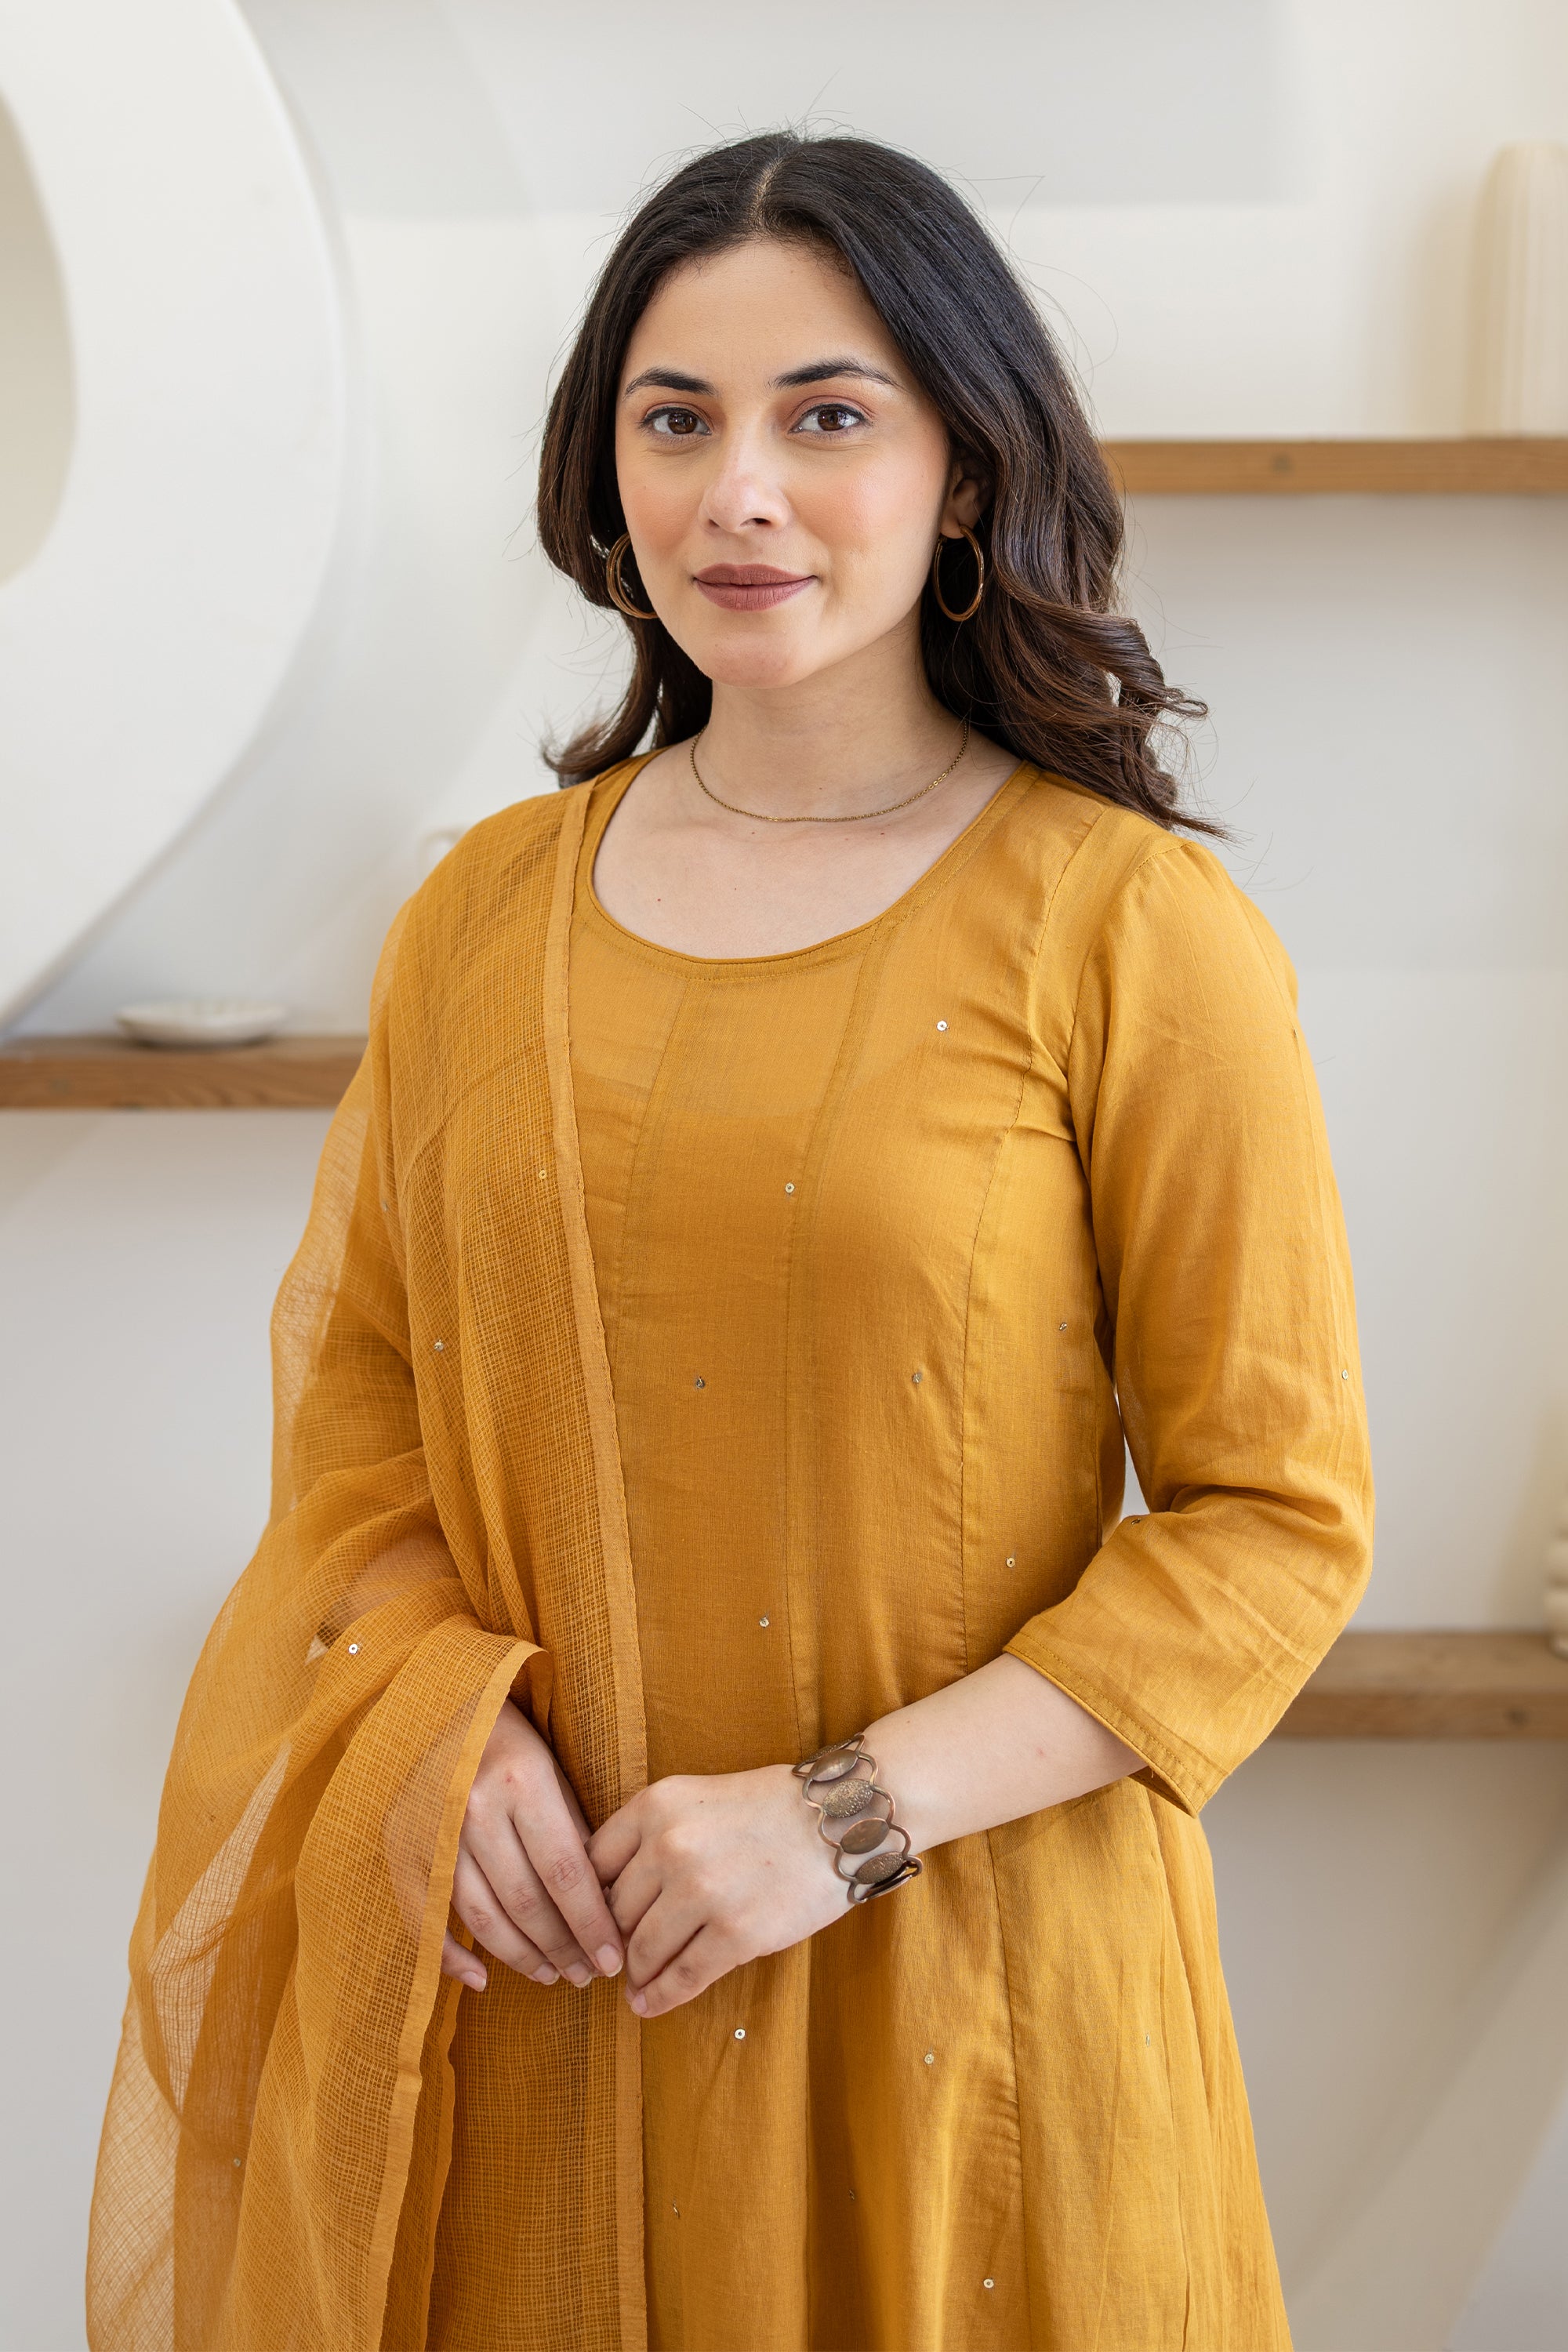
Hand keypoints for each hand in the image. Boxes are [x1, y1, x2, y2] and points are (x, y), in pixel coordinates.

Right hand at [441, 1699, 624, 1993]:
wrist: (441, 1706)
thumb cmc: (513, 1743)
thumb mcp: (556, 1773)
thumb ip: (574, 1834)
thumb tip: (602, 1906)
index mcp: (522, 1782)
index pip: (566, 1873)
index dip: (592, 1924)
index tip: (613, 1959)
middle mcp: (473, 1808)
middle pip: (525, 1902)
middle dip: (562, 1948)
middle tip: (586, 1975)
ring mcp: (432, 1830)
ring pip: (481, 1916)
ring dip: (520, 1957)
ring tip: (550, 1974)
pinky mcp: (402, 1847)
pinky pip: (425, 1916)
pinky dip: (451, 1956)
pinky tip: (481, 1978)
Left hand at [586, 1763, 846, 2018]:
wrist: (840, 1819)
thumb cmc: (768, 1807)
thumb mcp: (694, 1798)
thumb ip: (649, 1836)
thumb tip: (605, 1897)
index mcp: (655, 1805)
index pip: (592, 1863)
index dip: (587, 1899)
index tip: (591, 1920)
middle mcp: (670, 1846)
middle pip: (614, 1911)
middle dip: (613, 1940)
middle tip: (614, 1958)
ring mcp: (702, 1892)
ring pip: (642, 1950)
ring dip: (635, 1974)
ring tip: (633, 1984)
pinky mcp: (736, 1934)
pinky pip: (682, 1977)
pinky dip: (659, 1998)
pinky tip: (648, 2005)